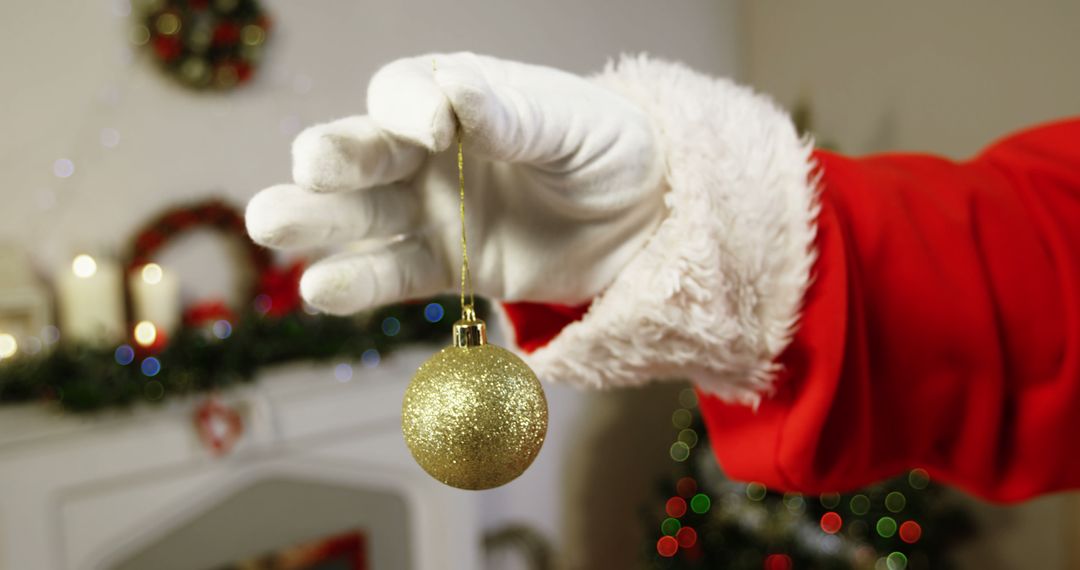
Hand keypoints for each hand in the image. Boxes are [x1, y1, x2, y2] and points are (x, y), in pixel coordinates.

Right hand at [246, 52, 663, 314]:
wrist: (644, 218)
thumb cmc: (607, 148)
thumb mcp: (571, 123)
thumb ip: (510, 115)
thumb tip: (454, 94)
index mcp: (459, 96)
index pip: (408, 91)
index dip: (412, 108)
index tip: (439, 130)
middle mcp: (430, 152)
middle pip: (367, 152)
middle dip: (335, 158)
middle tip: (309, 166)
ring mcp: (434, 211)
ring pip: (364, 215)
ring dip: (317, 220)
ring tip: (272, 224)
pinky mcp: (449, 266)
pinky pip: (396, 273)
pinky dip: (358, 281)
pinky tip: (319, 288)